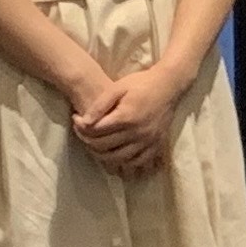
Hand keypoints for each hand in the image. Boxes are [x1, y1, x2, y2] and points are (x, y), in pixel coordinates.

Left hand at [71, 60, 182, 177]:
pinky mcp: (156, 145)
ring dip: (101, 155)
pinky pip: (136, 162)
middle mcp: (137, 133)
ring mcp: (147, 141)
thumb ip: (99, 105)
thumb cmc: (141, 83)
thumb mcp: (117, 87)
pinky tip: (115, 155)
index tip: (76, 119)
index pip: (95, 131)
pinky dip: (123, 163)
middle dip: (86, 140)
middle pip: (103, 146)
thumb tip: (84, 122)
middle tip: (82, 131)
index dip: (80, 127)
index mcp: (126, 117)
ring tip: (95, 144)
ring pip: (117, 159)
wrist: (169, 85)